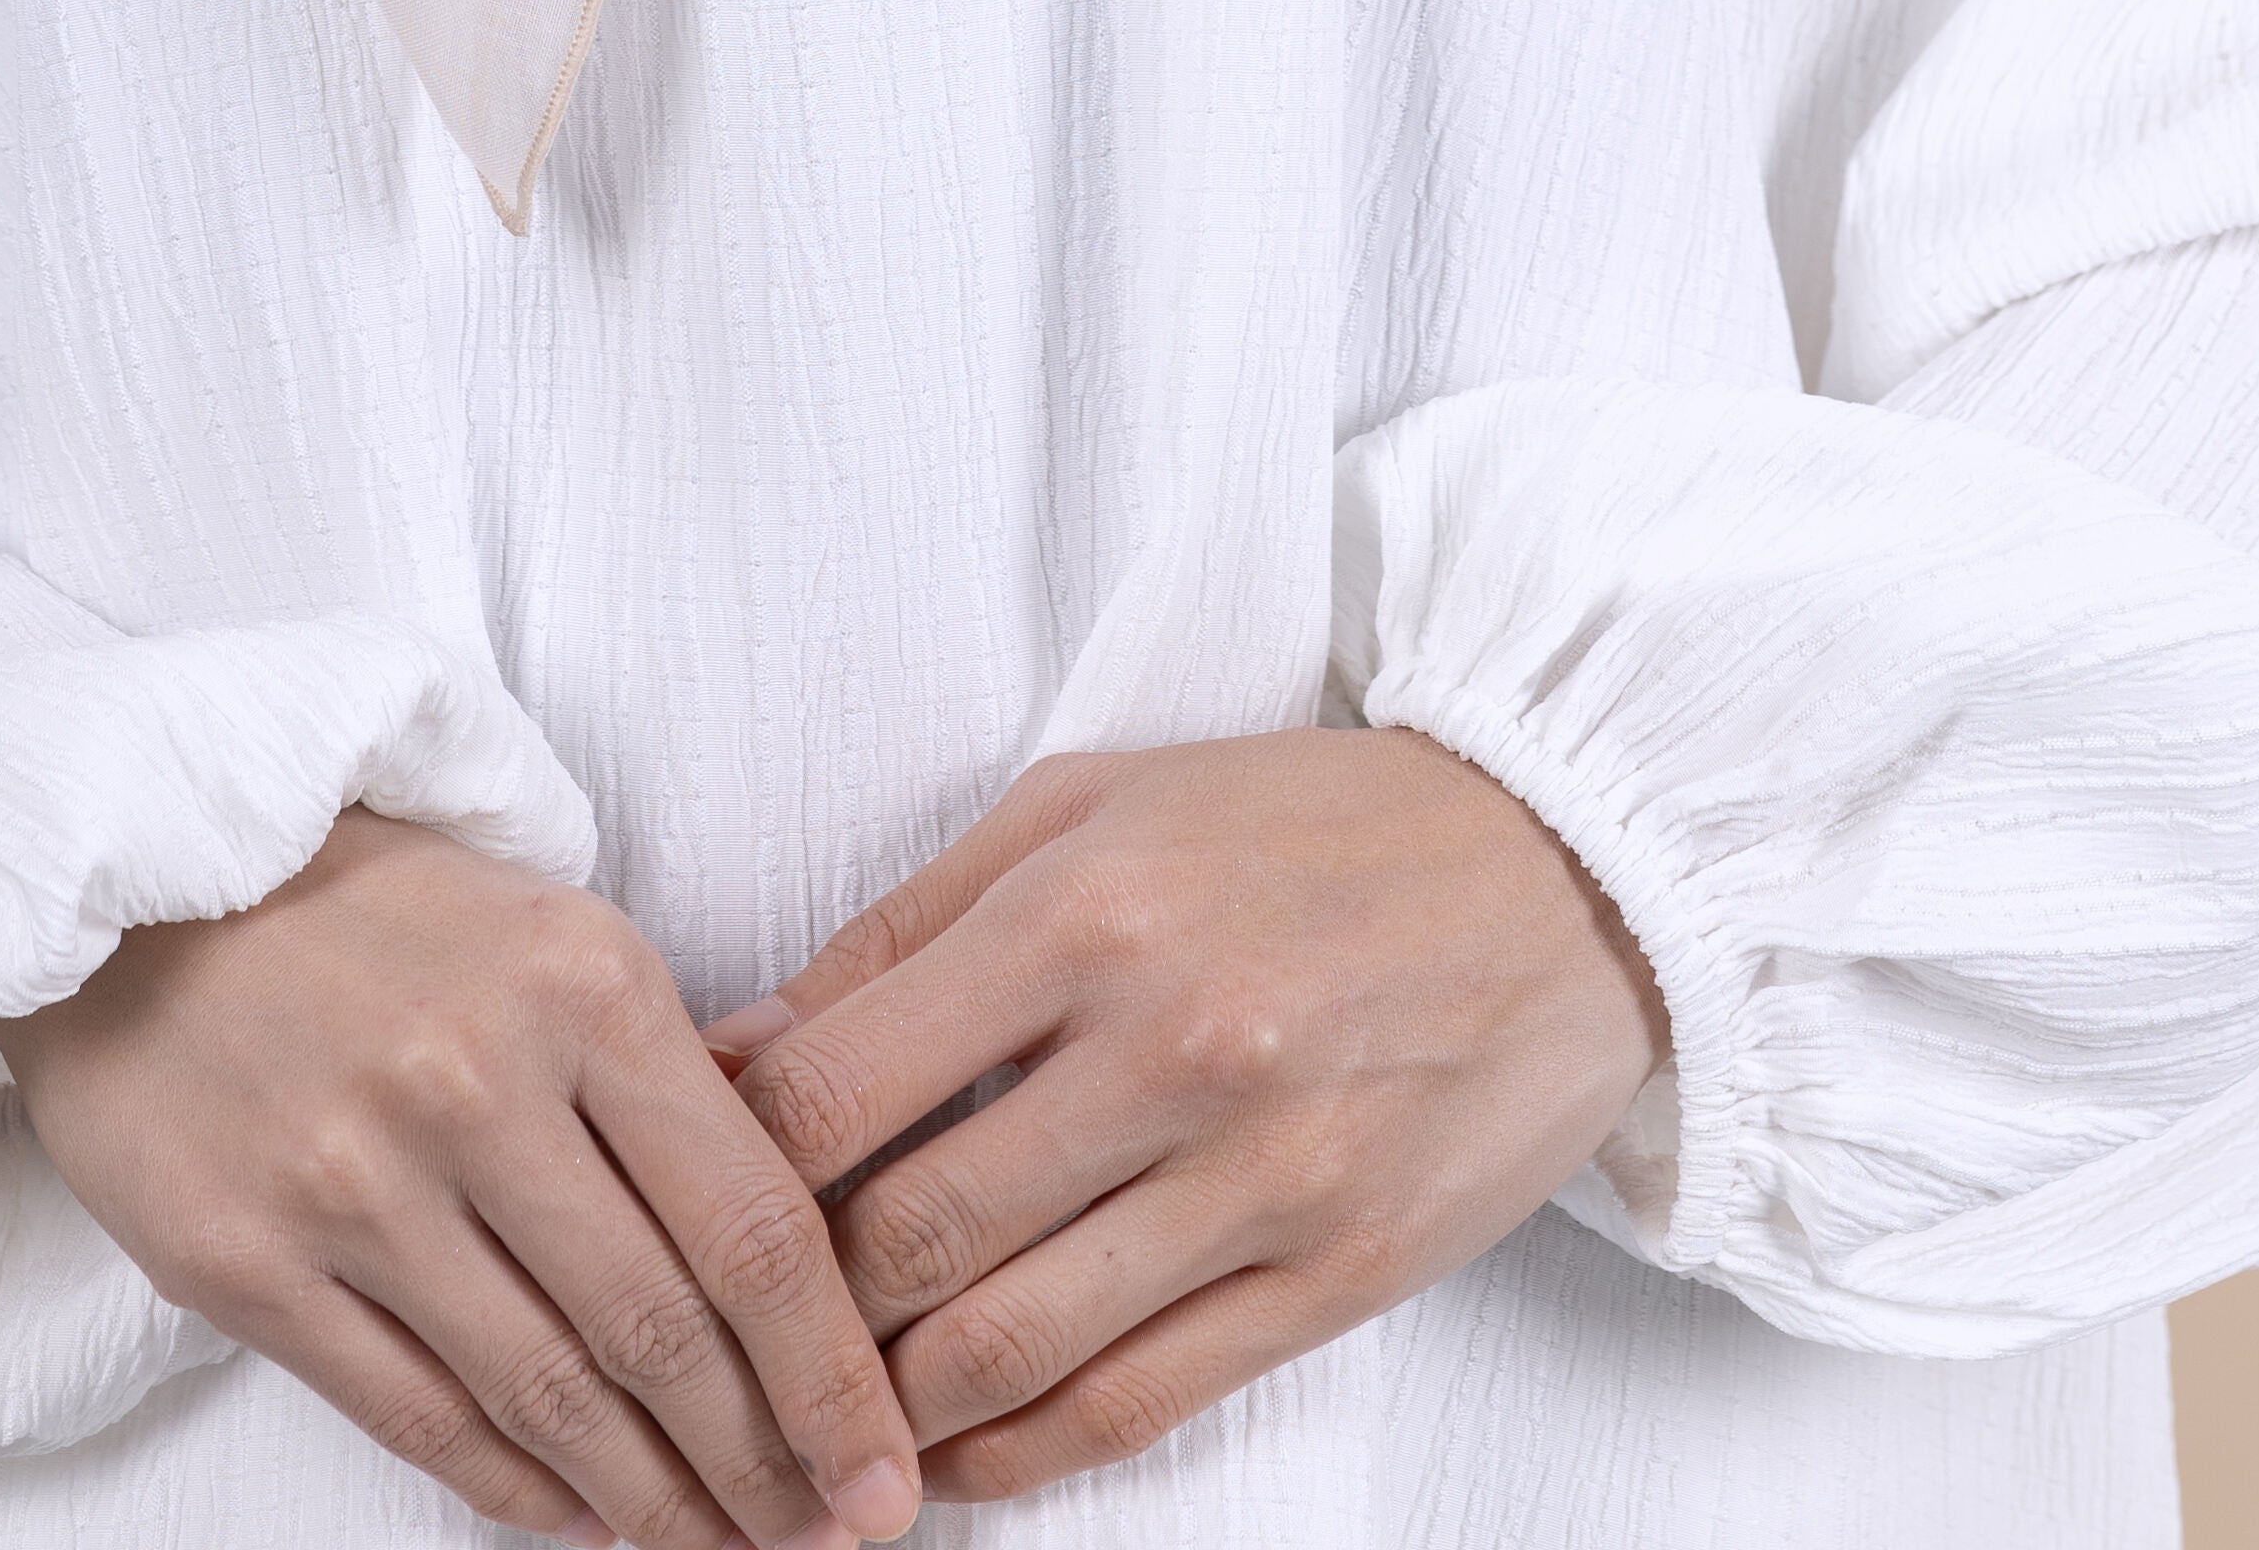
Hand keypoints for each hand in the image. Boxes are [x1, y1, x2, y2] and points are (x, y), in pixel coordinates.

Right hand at [0, 808, 920, 1545]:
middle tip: (825, 1536)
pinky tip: (581, 1522)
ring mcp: (355, 1184)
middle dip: (764, 1461)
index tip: (884, 1462)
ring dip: (652, 1500)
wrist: (141, 874)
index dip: (831, 1370)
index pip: (751, 1220)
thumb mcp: (552, 928)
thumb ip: (662, 1070)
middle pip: (663, 1329)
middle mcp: (477, 1086)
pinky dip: (514, 1488)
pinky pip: (417, 1416)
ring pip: (548, 1394)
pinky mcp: (248, 1262)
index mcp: (582, 985)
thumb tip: (792, 1236)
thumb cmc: (375, 899)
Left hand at [710, 734, 1658, 1503]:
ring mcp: (1258, 1178)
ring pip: (1003, 1347)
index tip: (696, 1200)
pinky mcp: (1335, 1276)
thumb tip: (747, 1054)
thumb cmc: (1305, 824)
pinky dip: (1013, 1452)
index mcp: (1085, 912)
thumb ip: (912, 929)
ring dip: (885, 1404)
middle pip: (902, 1238)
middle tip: (737, 1335)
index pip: (839, 1088)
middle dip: (794, 1310)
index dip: (738, 1168)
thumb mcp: (1090, 805)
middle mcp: (1167, 1050)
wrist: (1562, 870)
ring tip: (822, 1413)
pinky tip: (949, 1452)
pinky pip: (1130, 1405)